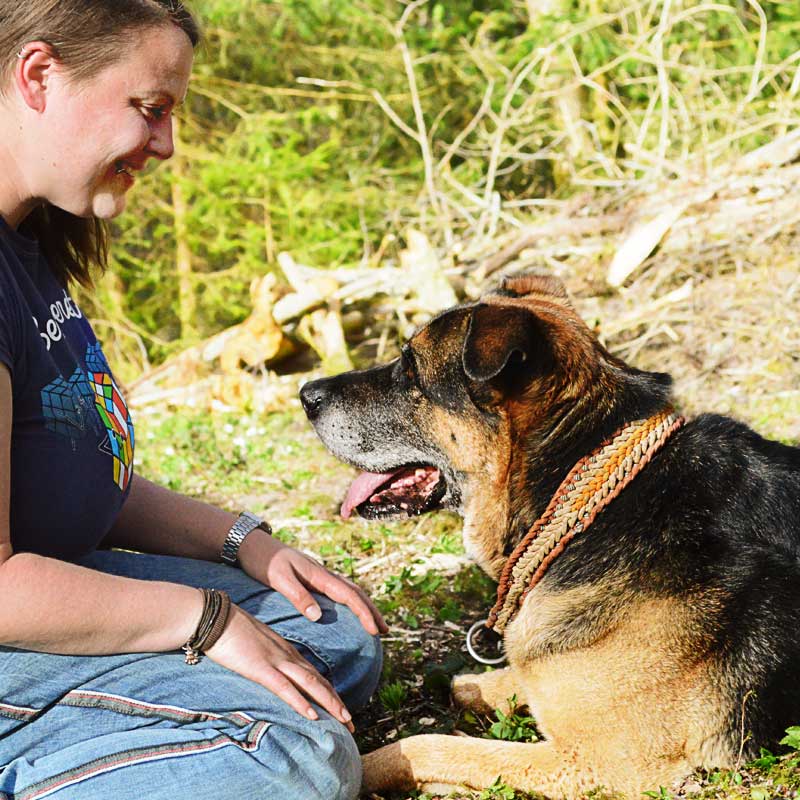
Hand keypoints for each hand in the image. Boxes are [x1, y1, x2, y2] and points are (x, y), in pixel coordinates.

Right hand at [206, 603, 354, 730]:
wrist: (215, 617)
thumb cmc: (230, 632)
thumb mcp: (255, 647)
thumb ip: (267, 659)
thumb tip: (271, 673)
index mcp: (286, 651)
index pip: (314, 675)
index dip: (330, 693)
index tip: (342, 710)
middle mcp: (287, 656)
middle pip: (318, 681)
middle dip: (337, 703)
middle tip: (352, 724)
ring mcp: (275, 661)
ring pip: (310, 683)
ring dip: (329, 703)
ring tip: (344, 720)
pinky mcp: (261, 668)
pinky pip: (285, 687)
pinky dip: (300, 702)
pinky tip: (312, 715)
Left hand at [238, 531, 387, 635]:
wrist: (252, 543)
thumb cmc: (263, 560)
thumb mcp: (279, 579)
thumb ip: (298, 596)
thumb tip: (318, 616)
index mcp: (318, 574)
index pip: (349, 595)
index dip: (364, 613)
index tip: (375, 631)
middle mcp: (323, 573)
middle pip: (355, 592)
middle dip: (371, 611)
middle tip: (385, 631)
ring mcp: (318, 574)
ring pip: (349, 589)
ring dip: (363, 606)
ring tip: (373, 623)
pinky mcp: (311, 577)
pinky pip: (338, 589)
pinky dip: (350, 600)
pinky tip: (349, 608)